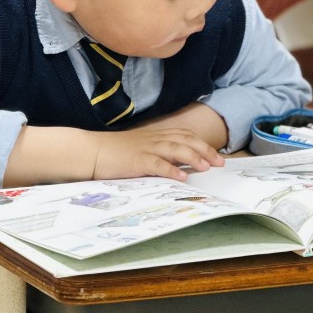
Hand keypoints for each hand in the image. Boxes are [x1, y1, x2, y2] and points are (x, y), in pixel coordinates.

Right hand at [91, 125, 225, 181]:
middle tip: (219, 162)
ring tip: (206, 167)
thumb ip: (159, 153)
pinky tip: (182, 177)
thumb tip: (179, 165)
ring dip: (193, 157)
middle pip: (185, 140)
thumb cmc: (116, 153)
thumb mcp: (141, 149)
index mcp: (156, 136)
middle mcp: (154, 139)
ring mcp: (146, 149)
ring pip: (175, 149)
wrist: (92, 152)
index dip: (203, 144)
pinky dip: (171, 170)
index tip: (217, 156)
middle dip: (205, 150)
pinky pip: (157, 164)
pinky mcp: (137, 161)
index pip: (185, 135)